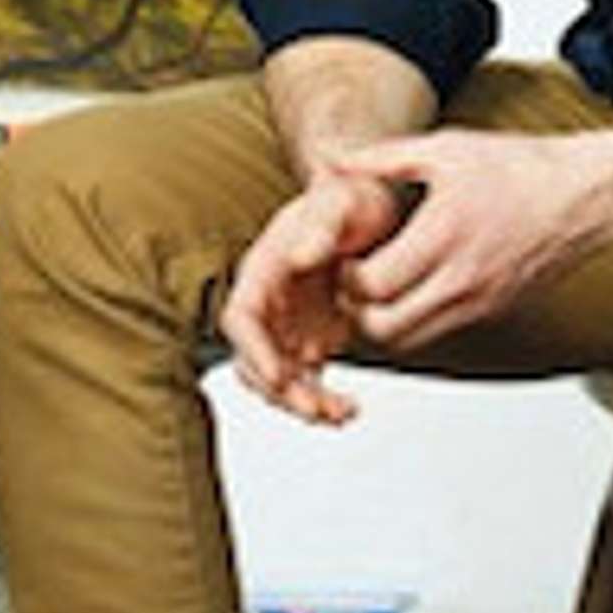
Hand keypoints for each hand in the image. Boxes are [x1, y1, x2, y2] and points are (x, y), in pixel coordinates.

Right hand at [217, 170, 406, 426]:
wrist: (371, 209)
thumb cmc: (350, 199)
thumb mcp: (340, 202)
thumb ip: (321, 225)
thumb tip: (300, 255)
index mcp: (263, 270)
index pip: (241, 317)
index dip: (254, 350)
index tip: (277, 375)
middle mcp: (269, 303)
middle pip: (254, 358)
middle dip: (279, 390)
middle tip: (314, 408)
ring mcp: (289, 325)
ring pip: (278, 379)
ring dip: (302, 403)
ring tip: (339, 413)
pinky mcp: (312, 340)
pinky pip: (307, 382)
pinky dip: (323, 401)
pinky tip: (348, 410)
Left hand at [326, 126, 612, 354]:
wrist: (586, 195)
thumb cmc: (521, 168)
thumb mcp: (445, 149)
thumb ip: (381, 157)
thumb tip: (331, 158)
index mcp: (445, 233)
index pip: (373, 285)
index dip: (344, 276)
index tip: (343, 255)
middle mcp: (462, 278)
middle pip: (384, 328)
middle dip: (355, 309)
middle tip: (352, 280)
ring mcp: (479, 301)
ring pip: (409, 340)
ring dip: (383, 320)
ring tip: (378, 285)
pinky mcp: (492, 312)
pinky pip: (438, 332)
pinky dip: (414, 321)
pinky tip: (411, 288)